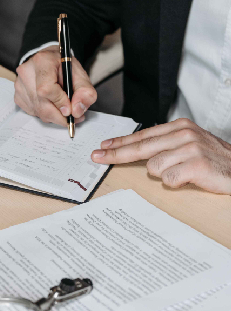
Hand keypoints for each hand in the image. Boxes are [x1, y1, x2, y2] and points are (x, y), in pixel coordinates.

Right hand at [14, 47, 96, 125]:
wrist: (46, 61)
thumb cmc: (61, 66)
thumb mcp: (79, 73)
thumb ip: (84, 91)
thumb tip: (77, 111)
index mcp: (42, 62)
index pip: (46, 89)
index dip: (60, 103)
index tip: (71, 109)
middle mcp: (26, 73)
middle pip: (42, 105)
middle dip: (60, 116)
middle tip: (73, 116)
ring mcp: (20, 86)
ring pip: (39, 112)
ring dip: (54, 115)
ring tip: (62, 106)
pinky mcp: (18, 96)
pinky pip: (34, 113)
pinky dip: (45, 113)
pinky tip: (50, 103)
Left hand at [91, 118, 230, 193]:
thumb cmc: (213, 161)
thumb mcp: (188, 145)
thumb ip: (165, 145)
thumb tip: (135, 150)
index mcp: (180, 127)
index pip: (143, 136)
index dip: (120, 142)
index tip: (102, 147)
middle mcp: (183, 133)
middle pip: (140, 147)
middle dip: (116, 154)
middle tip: (97, 157)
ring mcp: (190, 148)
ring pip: (154, 167)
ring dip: (164, 175)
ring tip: (183, 173)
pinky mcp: (196, 164)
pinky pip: (168, 179)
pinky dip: (176, 183)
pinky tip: (189, 179)